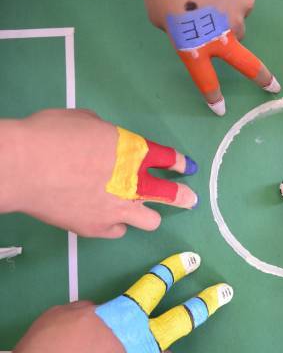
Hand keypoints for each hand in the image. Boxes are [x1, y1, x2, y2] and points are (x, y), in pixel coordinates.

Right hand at [0, 109, 197, 237]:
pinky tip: (103, 218)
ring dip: (146, 214)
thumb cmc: (51, 135)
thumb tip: (103, 141)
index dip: (180, 164)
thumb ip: (104, 136)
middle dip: (183, 197)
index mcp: (134, 151)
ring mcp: (118, 209)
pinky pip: (117, 230)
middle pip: (172, 195)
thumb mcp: (85, 122)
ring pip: (150, 221)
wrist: (23, 167)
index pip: (168, 158)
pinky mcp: (98, 228)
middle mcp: (134, 183)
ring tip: (137, 210)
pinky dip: (113, 224)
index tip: (187, 168)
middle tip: (188, 199)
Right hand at [2, 253, 232, 352]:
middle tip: (221, 293)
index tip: (190, 261)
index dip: (173, 270)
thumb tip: (99, 316)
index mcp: (125, 317)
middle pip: (182, 320)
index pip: (154, 285)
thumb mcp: (62, 320)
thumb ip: (89, 313)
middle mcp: (143, 343)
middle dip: (204, 304)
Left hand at [142, 0, 280, 115]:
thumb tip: (196, 28)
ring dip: (226, 17)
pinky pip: (239, 2)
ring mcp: (238, 17)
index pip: (206, 80)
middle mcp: (222, 39)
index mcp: (195, 48)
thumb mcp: (162, 17)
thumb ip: (181, 31)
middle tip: (273, 86)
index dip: (213, 96)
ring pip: (237, 23)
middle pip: (249, 66)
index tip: (220, 108)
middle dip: (263, 78)